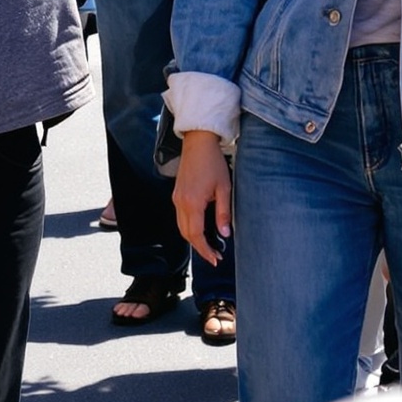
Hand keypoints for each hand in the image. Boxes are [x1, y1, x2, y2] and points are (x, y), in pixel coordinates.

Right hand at [174, 128, 231, 263]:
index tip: (215, 259)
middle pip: (186, 234)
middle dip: (199, 248)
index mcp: (192, 203)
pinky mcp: (177, 194)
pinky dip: (189, 228)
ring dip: (194, 239)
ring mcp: (176, 198)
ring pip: (181, 227)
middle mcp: (180, 203)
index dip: (205, 250)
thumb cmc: (213, 162)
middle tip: (214, 256)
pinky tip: (201, 229)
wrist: (198, 142)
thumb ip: (223, 213)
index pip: (196, 235)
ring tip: (209, 245)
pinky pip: (180, 217)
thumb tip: (224, 234)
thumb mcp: (224, 188)